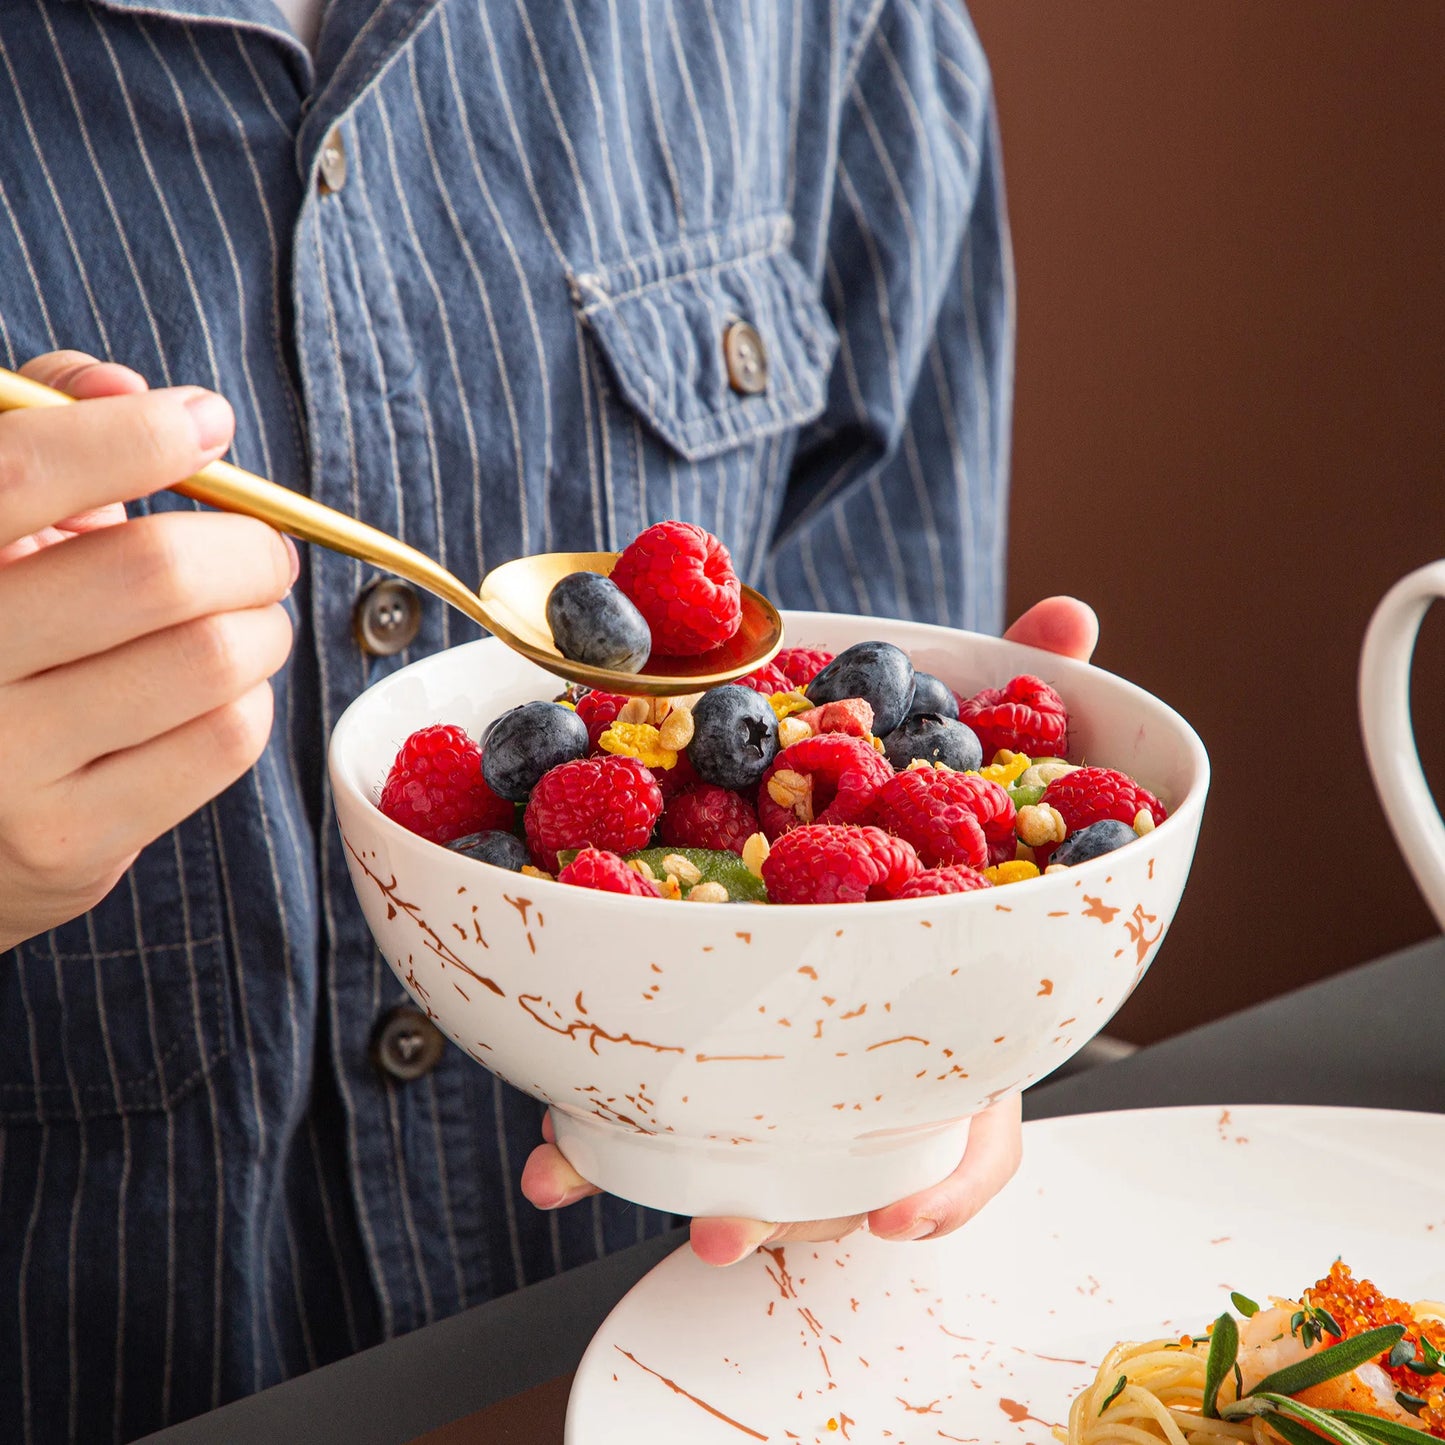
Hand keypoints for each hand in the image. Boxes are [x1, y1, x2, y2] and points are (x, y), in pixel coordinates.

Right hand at [0, 351, 296, 950]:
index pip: (25, 470)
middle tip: (262, 549)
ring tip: (249, 620)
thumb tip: (136, 395)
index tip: (204, 423)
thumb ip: (41, 436)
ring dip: (264, 626)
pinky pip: (223, 742)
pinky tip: (221, 691)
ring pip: (210, 661)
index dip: (138, 436)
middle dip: (245, 546)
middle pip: (154, 574)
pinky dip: (250, 699)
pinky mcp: (65, 844)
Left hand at [519, 595, 1098, 1262]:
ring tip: (587, 1177)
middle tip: (720, 1228)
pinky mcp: (690, 1051)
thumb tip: (1074, 615)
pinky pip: (646, 1112)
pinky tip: (549, 1161)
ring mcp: (768, 1068)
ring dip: (658, 1177)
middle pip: (828, 1169)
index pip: (972, 1124)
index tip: (902, 1218)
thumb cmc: (900, 808)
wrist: (800, 807)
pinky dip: (593, 1141)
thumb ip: (1017, 690)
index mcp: (938, 1019)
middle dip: (778, 1207)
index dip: (947, 1180)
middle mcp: (853, 1061)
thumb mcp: (954, 745)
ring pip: (729, 1156)